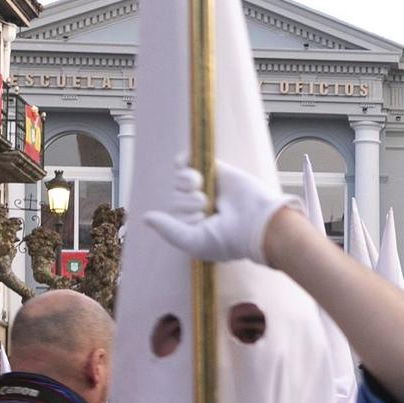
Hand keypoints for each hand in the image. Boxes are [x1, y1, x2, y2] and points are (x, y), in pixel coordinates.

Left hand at [141, 159, 296, 265]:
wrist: (258, 222)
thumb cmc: (229, 239)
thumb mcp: (193, 241)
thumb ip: (168, 230)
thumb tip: (145, 217)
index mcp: (193, 222)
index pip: (171, 211)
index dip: (181, 215)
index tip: (200, 222)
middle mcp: (198, 203)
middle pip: (173, 194)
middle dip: (186, 202)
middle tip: (208, 209)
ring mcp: (206, 185)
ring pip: (177, 179)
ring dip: (186, 185)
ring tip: (204, 193)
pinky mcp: (214, 169)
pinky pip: (184, 161)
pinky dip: (182, 165)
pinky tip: (196, 177)